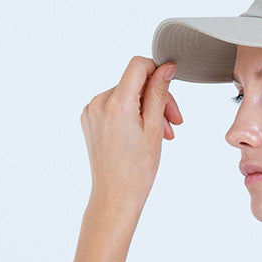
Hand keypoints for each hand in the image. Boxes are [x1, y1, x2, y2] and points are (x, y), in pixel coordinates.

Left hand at [80, 56, 183, 208]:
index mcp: (117, 103)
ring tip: (160, 135)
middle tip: (173, 124)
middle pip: (134, 83)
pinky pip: (114, 106)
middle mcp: (99, 102)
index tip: (170, 89)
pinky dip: (130, 115)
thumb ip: (159, 94)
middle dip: (156, 99)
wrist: (115, 196)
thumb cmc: (137, 171)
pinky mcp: (89, 119)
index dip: (157, 72)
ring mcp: (91, 111)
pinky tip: (141, 135)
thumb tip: (166, 67)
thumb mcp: (154, 129)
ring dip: (146, 110)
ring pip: (126, 96)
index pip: (138, 66)